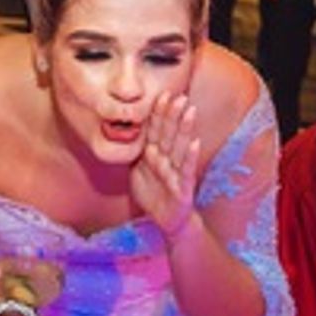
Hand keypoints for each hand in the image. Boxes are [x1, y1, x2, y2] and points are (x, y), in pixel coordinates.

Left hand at [130, 93, 202, 242]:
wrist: (167, 221)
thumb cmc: (153, 193)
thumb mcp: (137, 169)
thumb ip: (134, 151)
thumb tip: (121, 131)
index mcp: (154, 154)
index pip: (156, 129)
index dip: (159, 113)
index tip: (162, 94)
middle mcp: (167, 159)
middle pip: (169, 133)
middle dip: (173, 114)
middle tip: (178, 94)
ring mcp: (176, 172)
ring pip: (180, 146)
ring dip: (185, 128)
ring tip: (190, 110)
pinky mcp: (183, 188)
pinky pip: (186, 170)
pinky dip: (190, 156)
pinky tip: (194, 143)